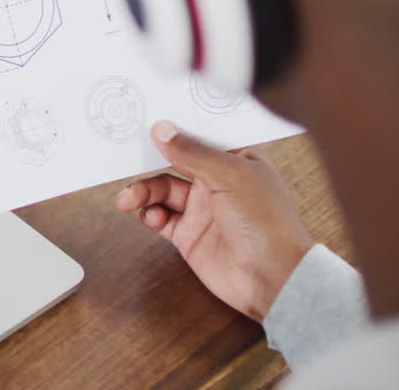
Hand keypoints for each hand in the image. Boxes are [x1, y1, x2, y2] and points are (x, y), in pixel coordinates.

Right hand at [115, 121, 313, 321]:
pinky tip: (151, 217)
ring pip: (161, 190)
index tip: (146, 120)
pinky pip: (160, 217)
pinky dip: (149, 215)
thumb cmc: (267, 223)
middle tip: (126, 160)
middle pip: (174, 162)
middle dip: (149, 161)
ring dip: (143, 191)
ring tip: (128, 199)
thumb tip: (163, 130)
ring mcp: (203, 209)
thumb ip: (192, 153)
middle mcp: (218, 181)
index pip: (199, 135)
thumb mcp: (230, 176)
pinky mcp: (189, 234)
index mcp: (236, 159)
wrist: (272, 279)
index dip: (174, 128)